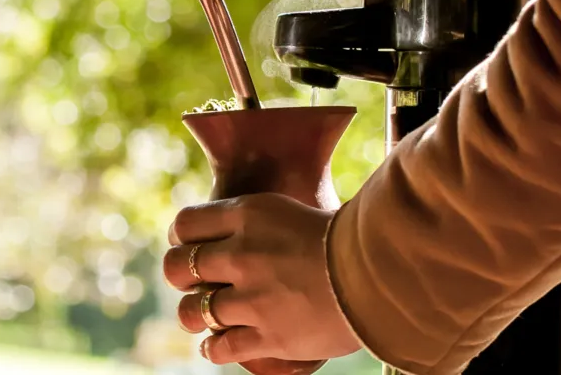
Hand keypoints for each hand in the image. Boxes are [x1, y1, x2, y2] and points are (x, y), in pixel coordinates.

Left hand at [163, 193, 360, 364]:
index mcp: (248, 215)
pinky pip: (219, 348)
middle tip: (196, 282)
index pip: (184, 224)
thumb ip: (259, 221)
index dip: (180, 237)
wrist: (385, 271)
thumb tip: (241, 229)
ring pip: (190, 312)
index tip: (187, 245)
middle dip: (179, 276)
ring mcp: (252, 298)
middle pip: (175, 267)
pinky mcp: (267, 336)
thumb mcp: (294, 211)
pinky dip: (214, 349)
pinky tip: (218, 345)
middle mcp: (241, 254)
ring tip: (208, 316)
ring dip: (194, 316)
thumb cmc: (349, 236)